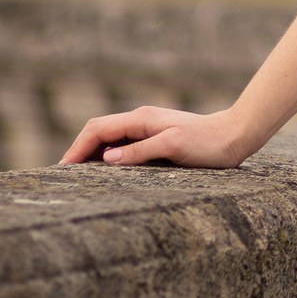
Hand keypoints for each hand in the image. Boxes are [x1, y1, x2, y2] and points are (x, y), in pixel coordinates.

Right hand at [60, 105, 255, 168]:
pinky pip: (124, 148)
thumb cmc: (207, 143)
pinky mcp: (156, 141)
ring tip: (78, 178)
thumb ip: (140, 151)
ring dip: (92, 155)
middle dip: (79, 151)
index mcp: (141, 119)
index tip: (62, 168)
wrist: (234, 138)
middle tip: (64, 176)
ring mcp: (148, 130)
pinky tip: (106, 174)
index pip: (97, 129)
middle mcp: (141, 122)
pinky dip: (109, 159)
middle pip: (99, 132)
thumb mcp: (173, 146)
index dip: (77, 148)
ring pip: (110, 140)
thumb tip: (106, 158)